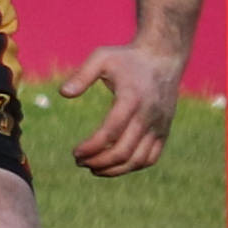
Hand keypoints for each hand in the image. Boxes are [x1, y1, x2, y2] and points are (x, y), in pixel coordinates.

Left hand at [60, 39, 179, 174]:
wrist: (163, 57)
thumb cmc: (127, 58)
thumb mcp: (102, 57)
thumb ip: (82, 75)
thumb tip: (63, 93)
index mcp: (131, 99)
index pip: (110, 132)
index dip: (91, 147)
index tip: (75, 152)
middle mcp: (148, 115)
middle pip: (124, 151)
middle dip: (99, 162)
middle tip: (80, 162)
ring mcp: (159, 125)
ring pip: (139, 159)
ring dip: (115, 169)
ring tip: (94, 169)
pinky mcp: (164, 130)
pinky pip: (151, 157)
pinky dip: (133, 166)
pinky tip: (114, 166)